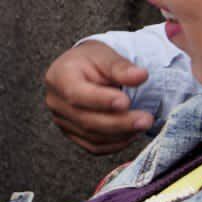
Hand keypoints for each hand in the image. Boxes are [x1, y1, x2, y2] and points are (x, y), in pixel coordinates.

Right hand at [43, 40, 153, 155]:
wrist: (82, 69)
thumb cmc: (92, 61)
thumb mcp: (105, 55)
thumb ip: (121, 67)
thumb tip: (140, 75)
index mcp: (59, 77)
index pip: (76, 94)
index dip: (101, 101)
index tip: (126, 102)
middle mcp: (56, 101)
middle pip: (86, 120)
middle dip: (119, 122)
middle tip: (146, 119)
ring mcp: (62, 120)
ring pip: (92, 137)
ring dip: (121, 134)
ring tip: (142, 124)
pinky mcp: (72, 134)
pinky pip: (94, 146)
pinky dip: (115, 144)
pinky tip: (131, 133)